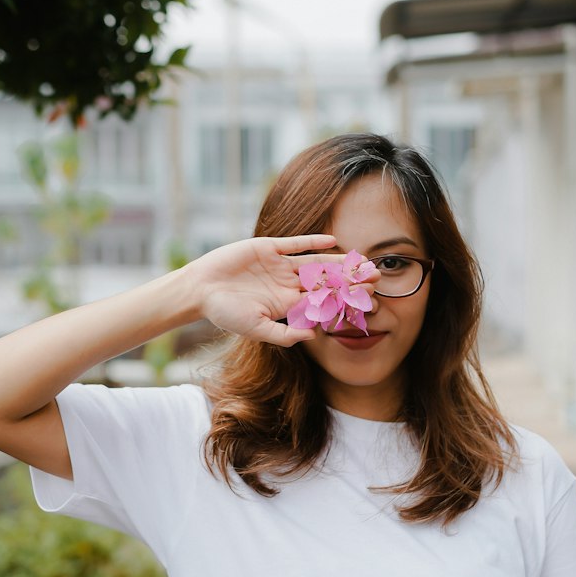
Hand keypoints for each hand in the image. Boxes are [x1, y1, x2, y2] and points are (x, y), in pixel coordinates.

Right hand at [190, 234, 379, 347]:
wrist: (200, 289)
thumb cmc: (225, 313)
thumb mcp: (256, 328)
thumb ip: (284, 334)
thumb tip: (313, 335)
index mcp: (286, 304)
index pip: (321, 302)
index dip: (343, 301)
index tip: (366, 300)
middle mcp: (286, 284)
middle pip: (324, 281)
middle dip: (349, 280)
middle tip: (375, 277)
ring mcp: (279, 265)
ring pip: (315, 262)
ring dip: (337, 262)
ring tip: (360, 259)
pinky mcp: (268, 248)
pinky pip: (295, 244)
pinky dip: (312, 242)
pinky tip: (332, 241)